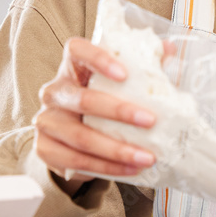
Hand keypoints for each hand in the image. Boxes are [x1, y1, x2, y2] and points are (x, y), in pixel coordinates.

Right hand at [33, 37, 156, 189]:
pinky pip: (77, 161)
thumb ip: (141, 64)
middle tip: (150, 121)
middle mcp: (54, 91)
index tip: (125, 74)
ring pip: (81, 137)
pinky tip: (130, 168)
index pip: (76, 50)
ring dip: (117, 149)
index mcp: (71, 68)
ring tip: (147, 156)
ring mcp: (46, 121)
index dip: (98, 59)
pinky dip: (107, 167)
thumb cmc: (101, 101)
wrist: (70, 137)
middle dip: (119, 112)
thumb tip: (170, 48)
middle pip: (82, 99)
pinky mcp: (45, 148)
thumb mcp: (118, 82)